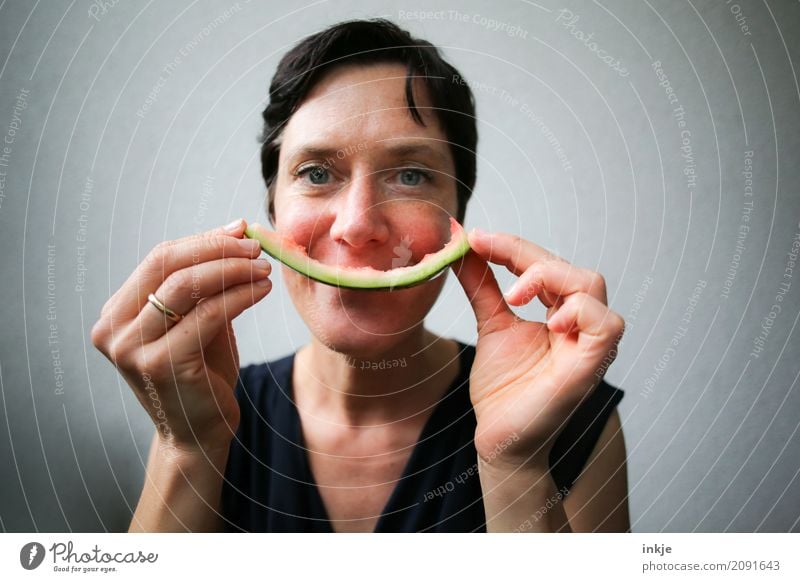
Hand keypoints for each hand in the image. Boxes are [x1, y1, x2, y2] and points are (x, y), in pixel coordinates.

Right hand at [91, 220, 272, 453]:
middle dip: (218, 249)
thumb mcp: (197, 321)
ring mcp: (132, 349)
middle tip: (256, 248)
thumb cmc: (200, 375)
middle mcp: (113, 330)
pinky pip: (207, 315)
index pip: (159, 258)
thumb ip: (207, 282)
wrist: (198, 435)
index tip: (241, 231)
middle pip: (168, 264)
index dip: (204, 240)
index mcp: (116, 314)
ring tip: (264, 268)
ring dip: (232, 270)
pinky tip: (262, 291)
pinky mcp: (162, 365)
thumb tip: (235, 227)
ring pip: (187, 286)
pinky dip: (240, 296)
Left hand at [452, 228, 623, 469]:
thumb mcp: (491, 324)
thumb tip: (463, 248)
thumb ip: (482, 286)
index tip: (475, 237)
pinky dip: (578, 311)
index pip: (546, 265)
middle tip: (485, 250)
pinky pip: (606, 323)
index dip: (512, 246)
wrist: (500, 436)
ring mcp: (590, 344)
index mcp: (561, 313)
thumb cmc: (503, 389)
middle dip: (524, 253)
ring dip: (549, 277)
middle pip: (569, 268)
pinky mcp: (592, 365)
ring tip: (514, 295)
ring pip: (590, 285)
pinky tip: (547, 320)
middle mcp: (581, 325)